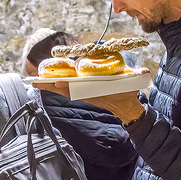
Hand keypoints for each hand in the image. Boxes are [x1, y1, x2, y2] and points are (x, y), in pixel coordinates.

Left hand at [33, 74, 147, 124]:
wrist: (125, 108)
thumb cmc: (128, 93)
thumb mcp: (133, 83)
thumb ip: (139, 76)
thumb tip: (146, 71)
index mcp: (97, 91)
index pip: (80, 88)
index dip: (68, 85)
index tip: (58, 83)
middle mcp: (87, 93)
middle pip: (65, 88)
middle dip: (50, 85)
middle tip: (34, 81)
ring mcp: (83, 94)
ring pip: (62, 89)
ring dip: (48, 86)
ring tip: (34, 81)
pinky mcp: (81, 93)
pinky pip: (65, 90)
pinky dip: (54, 86)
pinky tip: (45, 82)